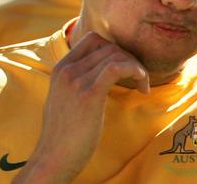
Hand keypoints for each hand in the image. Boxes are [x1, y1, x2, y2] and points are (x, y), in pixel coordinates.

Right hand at [13, 32, 149, 183]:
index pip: (93, 39)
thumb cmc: (64, 134)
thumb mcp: (65, 98)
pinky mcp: (89, 95)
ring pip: (115, 55)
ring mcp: (76, 81)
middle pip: (108, 47)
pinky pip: (117, 68)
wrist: (53, 158)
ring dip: (136, 67)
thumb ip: (77, 81)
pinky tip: (142, 87)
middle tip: (139, 78)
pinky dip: (135, 71)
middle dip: (129, 59)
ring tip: (142, 86)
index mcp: (61, 68)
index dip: (115, 49)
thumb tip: (101, 74)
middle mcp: (67, 70)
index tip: (125, 67)